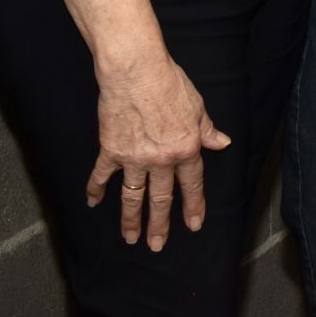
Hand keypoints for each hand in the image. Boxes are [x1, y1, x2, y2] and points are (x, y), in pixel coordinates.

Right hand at [85, 56, 231, 251]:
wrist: (137, 71)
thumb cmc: (169, 82)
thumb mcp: (197, 106)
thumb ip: (207, 130)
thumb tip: (222, 143)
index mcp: (186, 148)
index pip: (192, 184)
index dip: (193, 206)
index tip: (193, 225)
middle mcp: (161, 159)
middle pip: (161, 198)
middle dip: (160, 224)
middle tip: (157, 245)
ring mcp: (135, 158)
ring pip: (133, 196)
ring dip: (131, 219)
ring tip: (130, 238)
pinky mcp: (112, 150)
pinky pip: (102, 175)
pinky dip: (96, 190)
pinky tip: (93, 203)